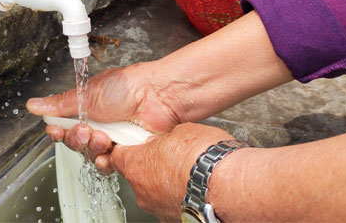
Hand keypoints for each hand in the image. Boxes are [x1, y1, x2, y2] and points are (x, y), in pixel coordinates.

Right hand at [26, 62, 184, 167]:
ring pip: (90, 154)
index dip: (59, 130)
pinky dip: (106, 160)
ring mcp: (114, 137)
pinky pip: (109, 164)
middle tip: (85, 130)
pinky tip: (109, 151)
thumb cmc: (129, 86)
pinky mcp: (127, 151)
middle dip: (76, 138)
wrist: (158, 96)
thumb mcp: (88, 94)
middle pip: (76, 142)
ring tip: (103, 136)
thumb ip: (60, 104)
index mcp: (89, 107)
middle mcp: (100, 123)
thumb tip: (34, 104)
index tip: (56, 129)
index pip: (65, 125)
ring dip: (92, 147)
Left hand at [109, 122, 233, 220]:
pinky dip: (181, 197)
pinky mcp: (176, 220)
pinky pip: (172, 205)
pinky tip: (196, 187)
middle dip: (152, 166)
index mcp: (136, 164)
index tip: (137, 145)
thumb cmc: (205, 157)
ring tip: (189, 173)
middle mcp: (142, 191)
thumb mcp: (183, 131)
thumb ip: (167, 138)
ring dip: (167, 183)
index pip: (118, 156)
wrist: (227, 185)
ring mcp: (158, 209)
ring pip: (155, 193)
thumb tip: (168, 140)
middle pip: (137, 176)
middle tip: (171, 157)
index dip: (128, 148)